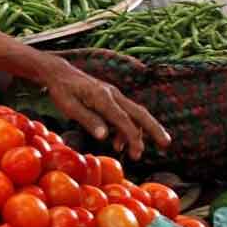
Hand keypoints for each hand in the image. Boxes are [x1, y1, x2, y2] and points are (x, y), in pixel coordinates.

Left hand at [42, 57, 170, 159]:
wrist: (60, 73)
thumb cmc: (61, 90)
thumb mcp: (69, 107)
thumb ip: (87, 120)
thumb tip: (104, 136)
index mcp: (102, 97)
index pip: (122, 119)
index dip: (131, 137)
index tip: (137, 152)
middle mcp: (113, 95)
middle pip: (139, 113)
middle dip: (154, 129)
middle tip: (166, 144)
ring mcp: (114, 95)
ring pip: (135, 114)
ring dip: (139, 133)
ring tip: (137, 154)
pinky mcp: (111, 98)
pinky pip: (125, 114)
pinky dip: (125, 129)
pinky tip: (119, 144)